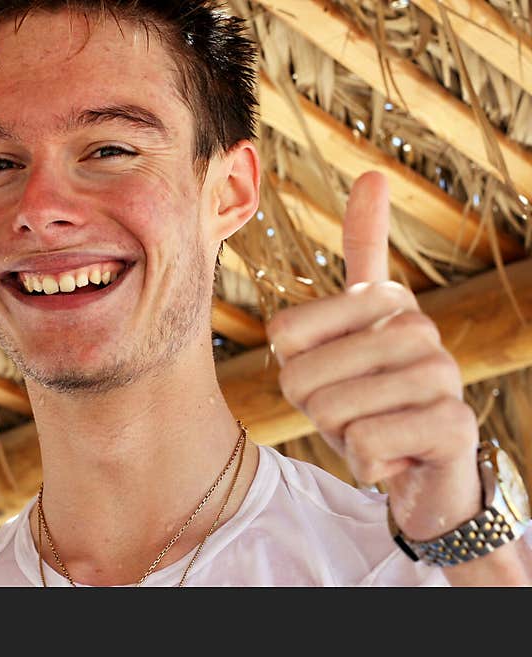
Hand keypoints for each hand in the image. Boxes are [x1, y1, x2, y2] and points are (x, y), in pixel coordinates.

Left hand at [266, 171, 480, 540]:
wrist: (420, 467)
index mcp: (382, 300)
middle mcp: (416, 327)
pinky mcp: (454, 425)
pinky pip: (365, 445)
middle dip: (315, 409)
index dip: (292, 369)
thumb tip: (375, 173)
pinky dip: (366, 462)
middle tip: (355, 410)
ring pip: (331, 411)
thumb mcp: (347, 327)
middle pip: (300, 377)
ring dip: (341, 436)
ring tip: (376, 427)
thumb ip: (363, 254)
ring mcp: (441, 374)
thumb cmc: (370, 396)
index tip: (331, 374)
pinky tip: (395, 456)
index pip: (285, 335)